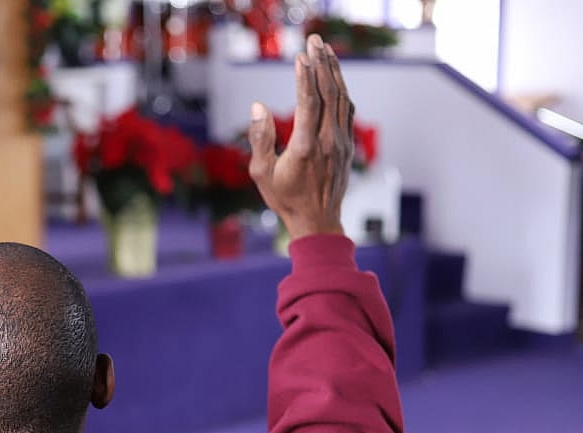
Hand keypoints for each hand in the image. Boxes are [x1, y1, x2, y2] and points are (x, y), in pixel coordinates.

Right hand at [248, 34, 352, 239]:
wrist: (317, 220)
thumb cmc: (285, 199)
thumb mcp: (261, 173)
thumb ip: (259, 138)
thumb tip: (257, 107)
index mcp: (305, 147)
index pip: (308, 102)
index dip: (305, 76)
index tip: (300, 56)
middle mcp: (327, 141)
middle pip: (328, 92)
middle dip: (321, 63)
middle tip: (314, 40)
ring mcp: (341, 142)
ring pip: (342, 98)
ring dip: (334, 72)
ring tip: (326, 50)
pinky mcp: (347, 145)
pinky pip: (348, 111)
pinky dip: (342, 89)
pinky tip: (336, 78)